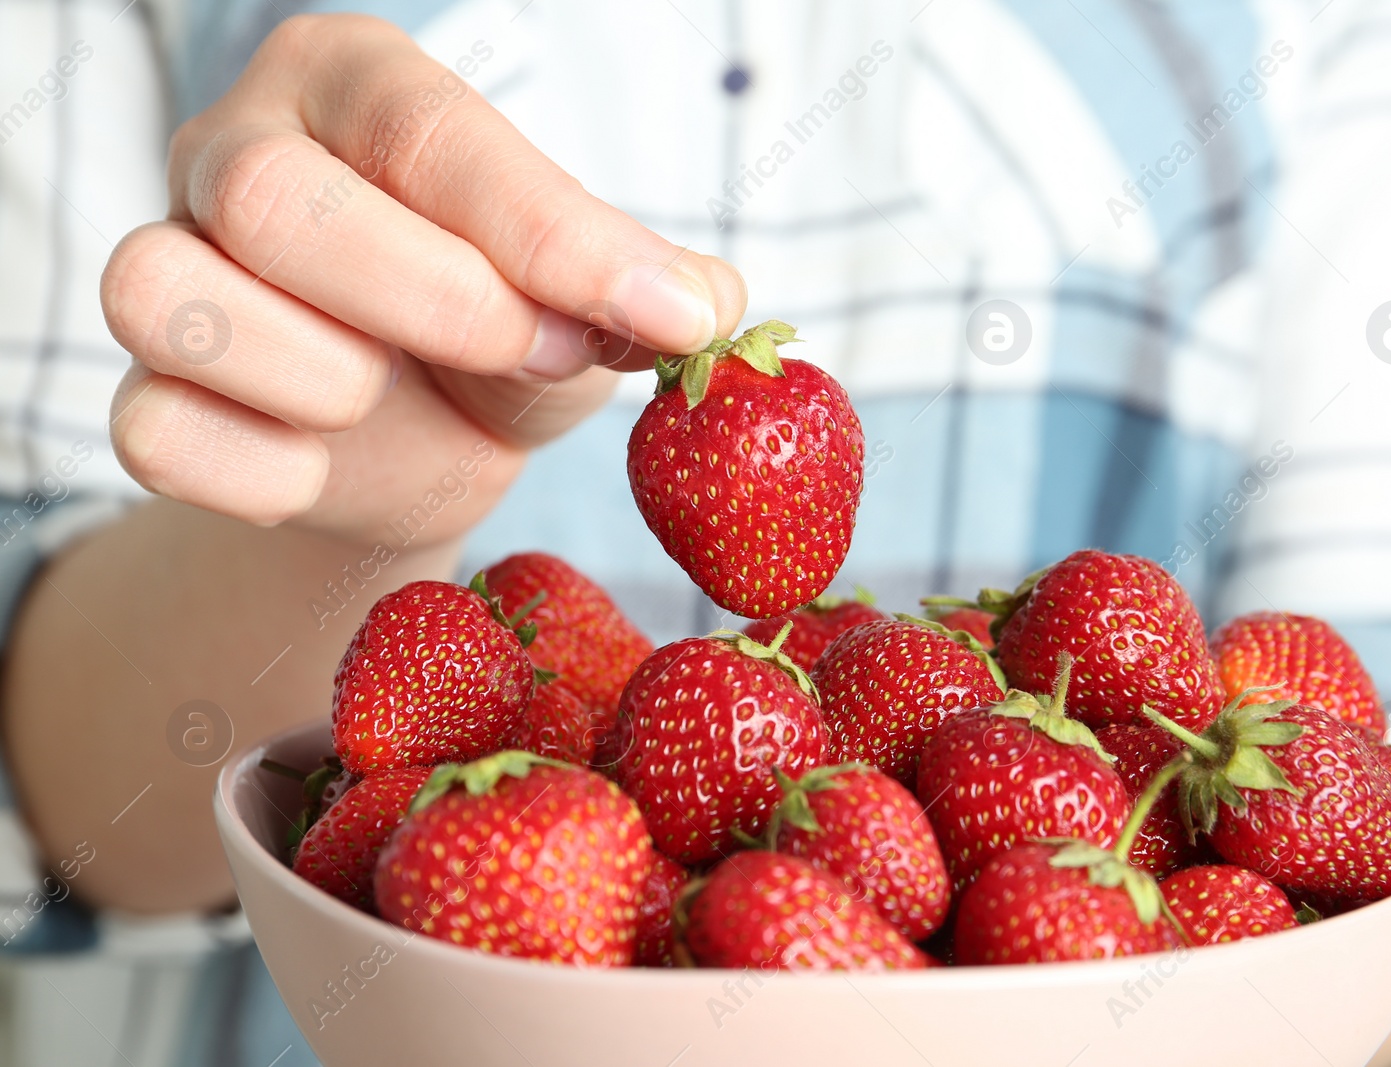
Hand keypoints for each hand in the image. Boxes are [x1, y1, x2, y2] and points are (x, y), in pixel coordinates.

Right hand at [100, 14, 745, 547]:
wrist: (420, 446)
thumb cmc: (506, 338)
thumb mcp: (590, 302)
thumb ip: (649, 289)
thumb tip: (710, 306)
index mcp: (353, 86)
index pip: (429, 133)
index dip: (548, 234)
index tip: (667, 313)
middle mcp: (234, 149)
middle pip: (272, 203)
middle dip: (437, 303)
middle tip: (537, 354)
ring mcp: (162, 264)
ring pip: (171, 298)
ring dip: (329, 381)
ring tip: (396, 393)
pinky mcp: (139, 393)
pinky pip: (157, 431)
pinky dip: (266, 472)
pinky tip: (328, 463)